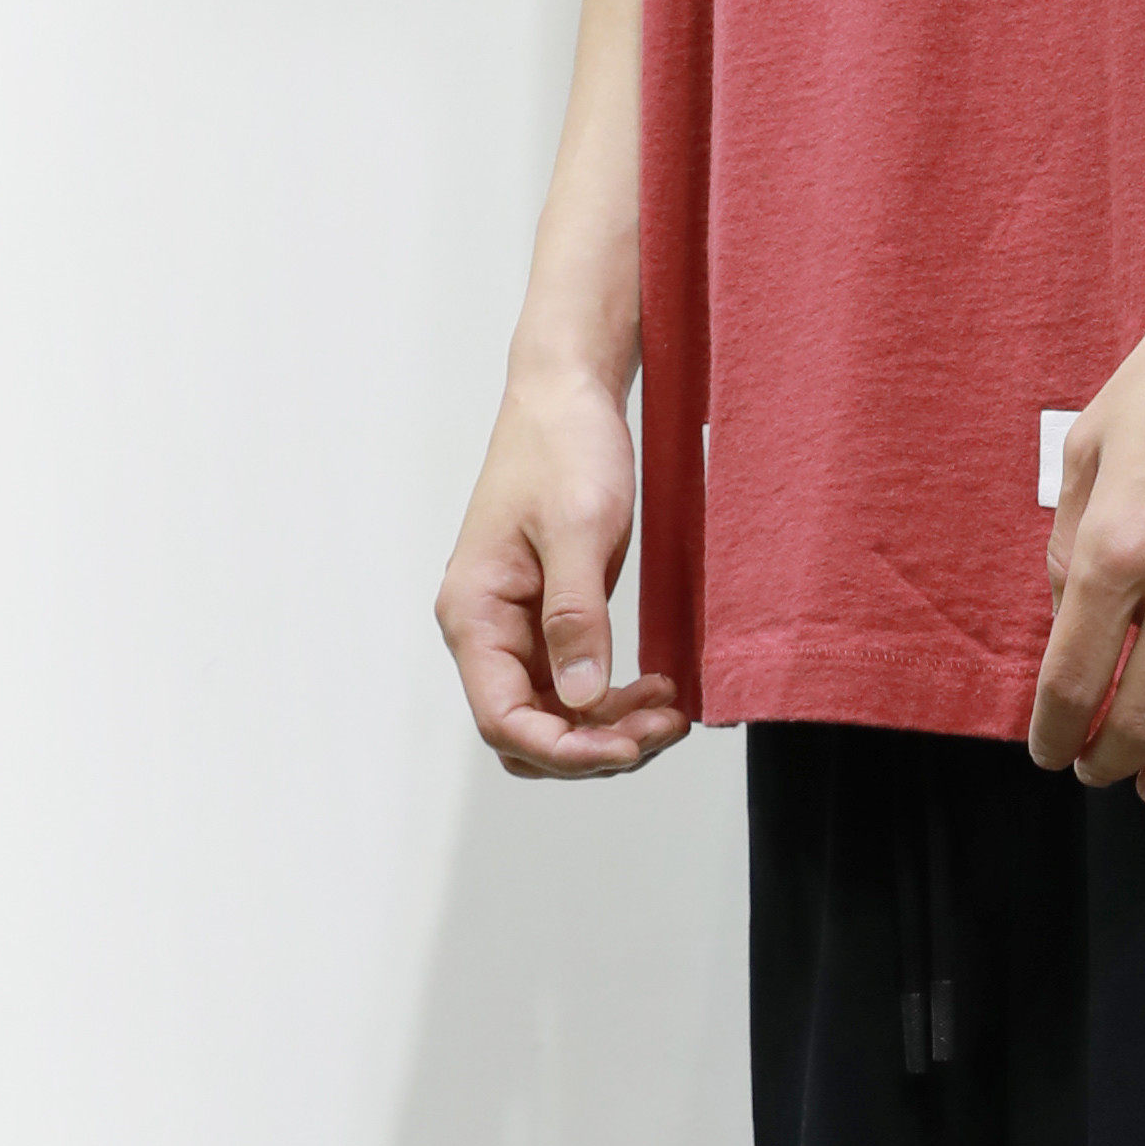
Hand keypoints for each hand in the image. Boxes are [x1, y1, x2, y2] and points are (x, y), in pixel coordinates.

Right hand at [438, 358, 689, 777]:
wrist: (567, 395)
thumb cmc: (562, 447)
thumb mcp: (579, 529)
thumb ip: (577, 617)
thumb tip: (584, 698)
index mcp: (474, 614)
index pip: (504, 719)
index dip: (568, 750)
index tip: (631, 747)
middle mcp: (485, 631)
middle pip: (529, 732)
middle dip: (595, 747)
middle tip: (664, 727)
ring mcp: (515, 629)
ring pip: (555, 716)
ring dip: (610, 728)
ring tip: (671, 710)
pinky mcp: (547, 618)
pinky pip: (573, 685)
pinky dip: (613, 699)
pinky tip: (656, 687)